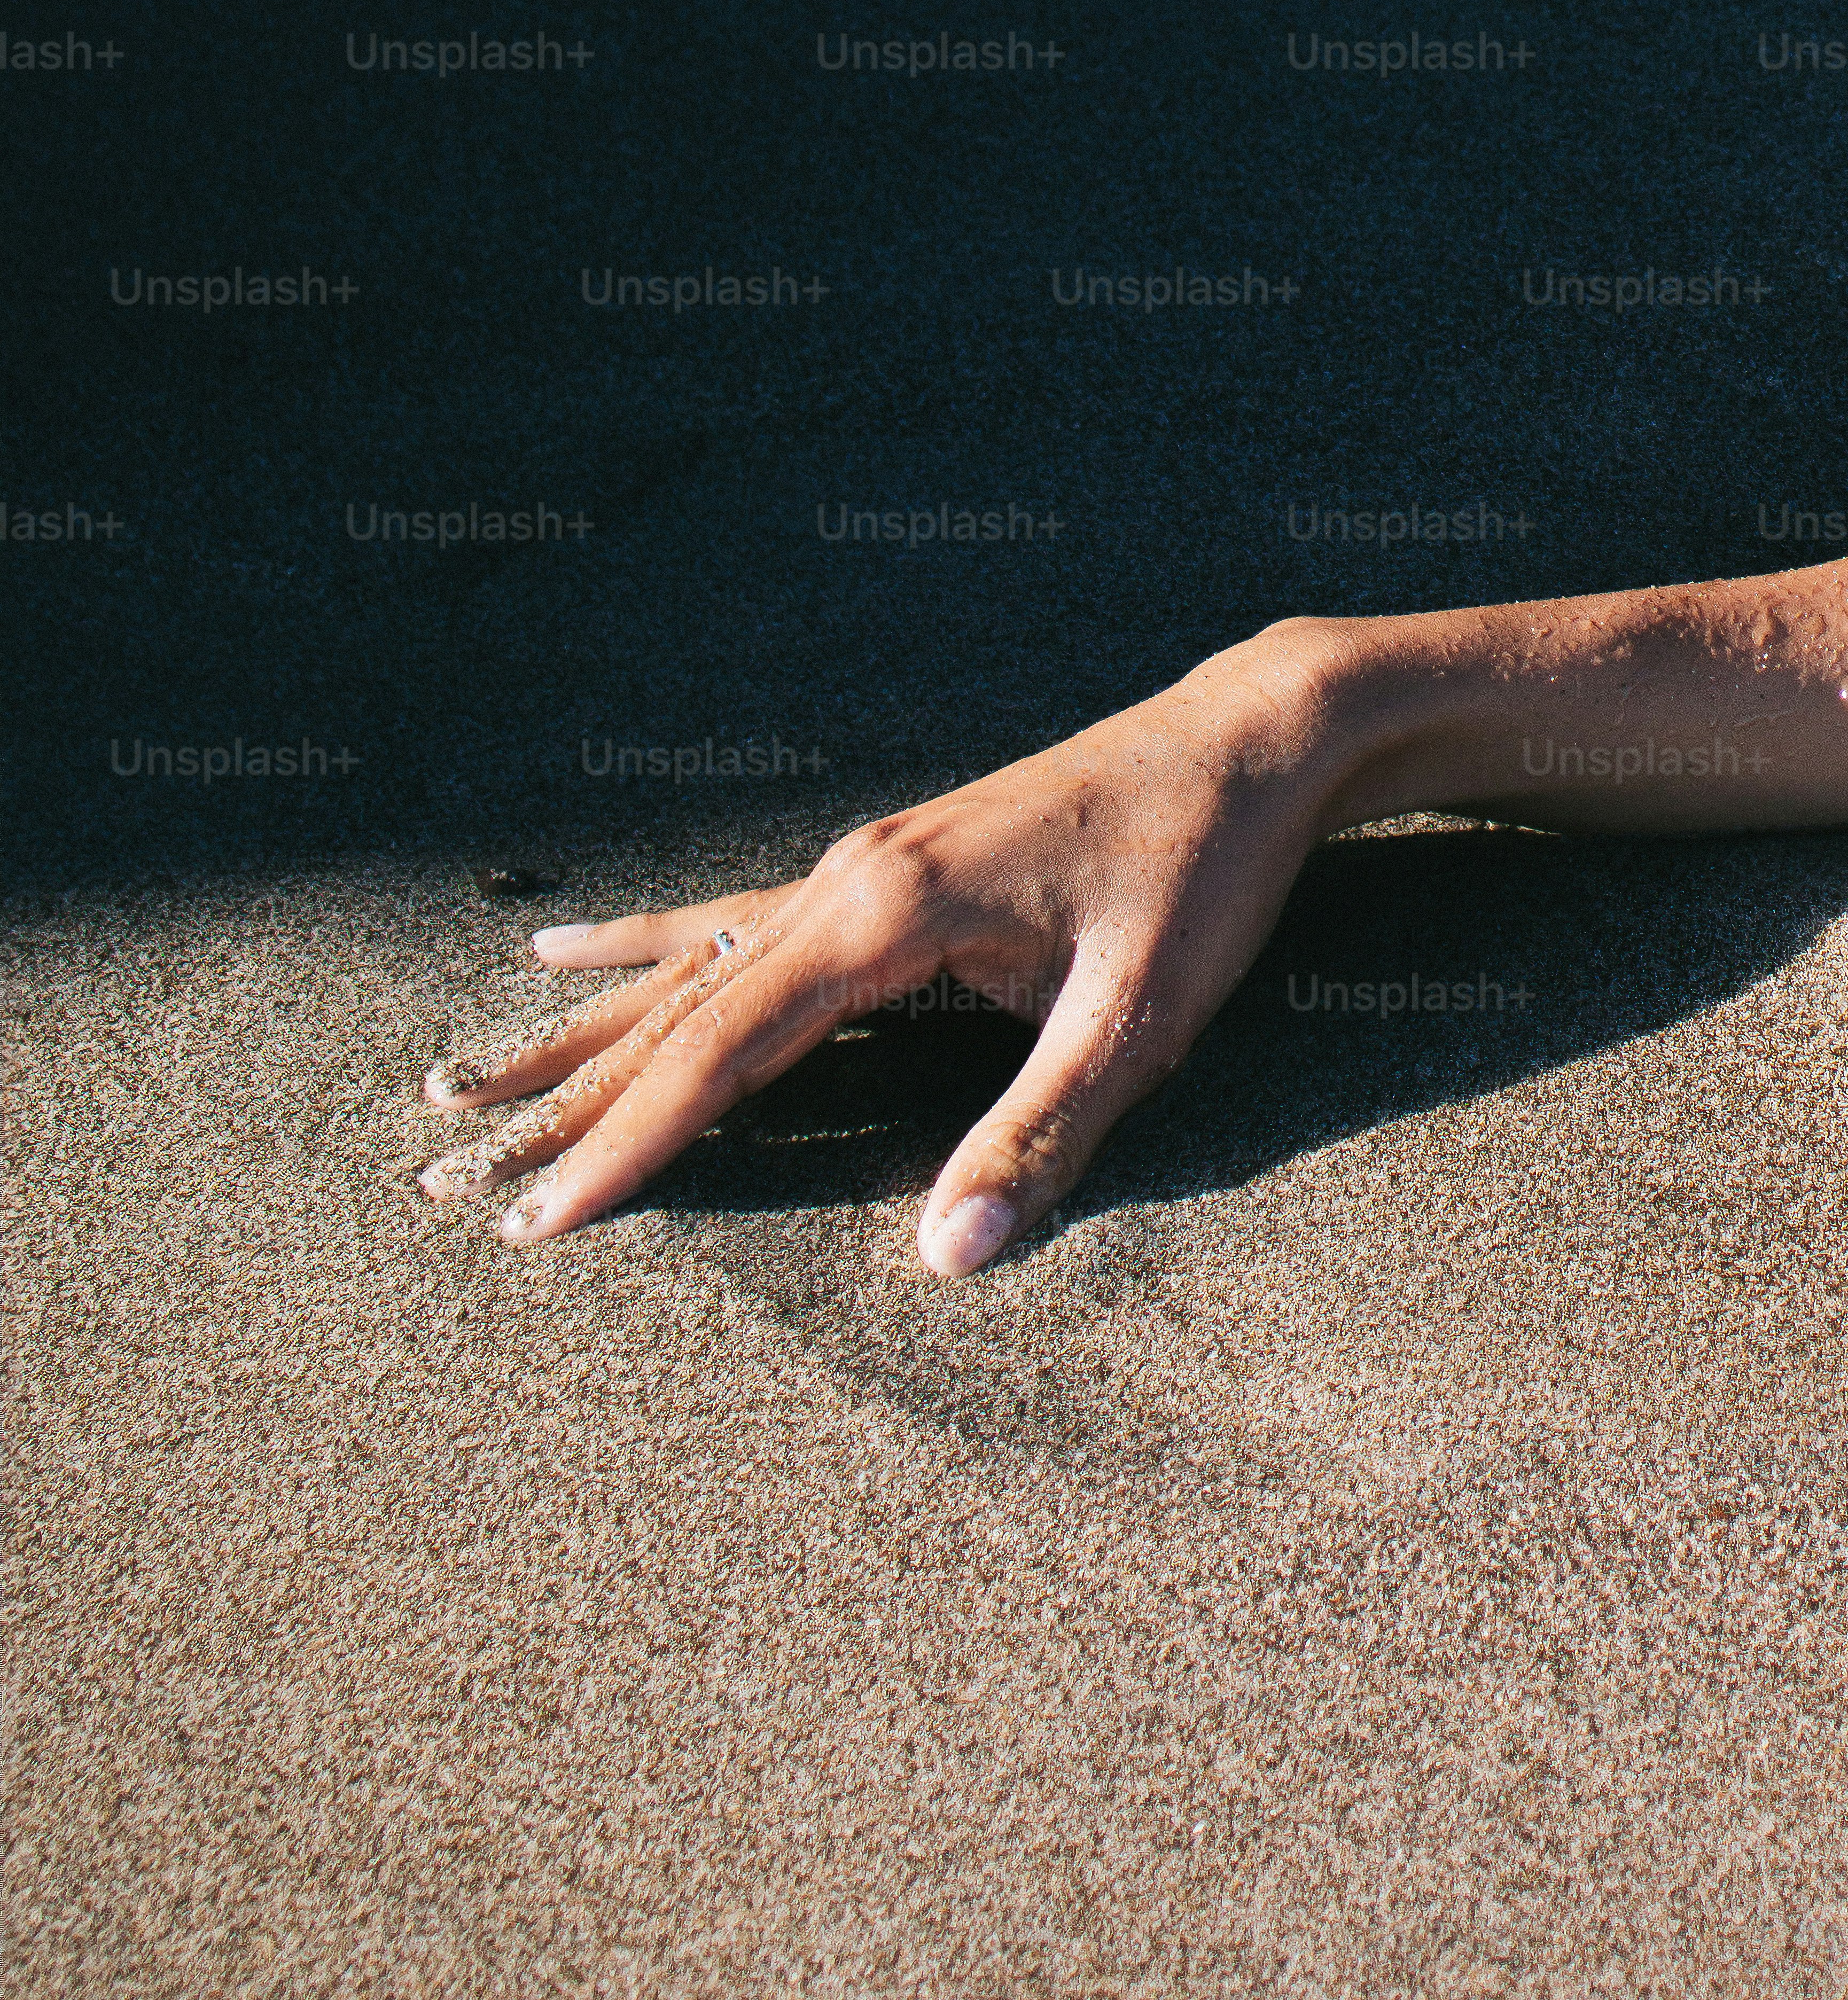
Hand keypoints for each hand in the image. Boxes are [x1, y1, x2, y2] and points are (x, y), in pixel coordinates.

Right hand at [417, 625, 1348, 1273]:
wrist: (1245, 739)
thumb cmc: (1202, 871)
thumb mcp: (1141, 1018)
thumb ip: (1040, 1136)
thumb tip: (947, 1260)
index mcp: (886, 915)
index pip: (723, 1050)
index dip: (632, 1143)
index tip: (542, 1219)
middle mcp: (843, 880)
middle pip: (675, 1010)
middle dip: (566, 1102)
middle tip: (450, 1179)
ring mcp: (854, 866)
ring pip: (685, 969)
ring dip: (580, 1034)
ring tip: (463, 1083)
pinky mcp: (882, 869)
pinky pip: (731, 921)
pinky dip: (644, 947)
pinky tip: (563, 947)